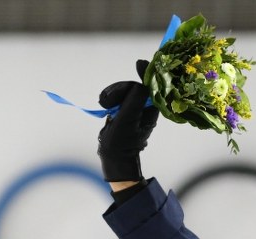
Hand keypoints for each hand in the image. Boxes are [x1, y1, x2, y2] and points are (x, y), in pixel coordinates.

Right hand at [97, 60, 158, 182]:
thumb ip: (134, 99)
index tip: (139, 63)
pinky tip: (104, 104)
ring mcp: (135, 108)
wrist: (114, 158)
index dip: (146, 73)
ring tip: (103, 104)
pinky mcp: (126, 110)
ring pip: (124, 90)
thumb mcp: (128, 119)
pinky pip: (119, 96)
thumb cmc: (122, 142)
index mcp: (152, 110)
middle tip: (105, 101)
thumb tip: (140, 83)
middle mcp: (146, 107)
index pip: (150, 86)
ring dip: (112, 94)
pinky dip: (110, 98)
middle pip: (133, 86)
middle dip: (119, 89)